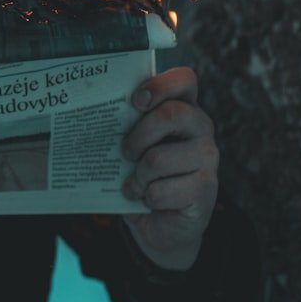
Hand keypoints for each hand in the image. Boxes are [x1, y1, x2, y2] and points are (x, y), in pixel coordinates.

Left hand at [120, 67, 217, 270]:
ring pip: (158, 158)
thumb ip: (126, 126)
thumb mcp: (134, 145)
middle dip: (138, 136)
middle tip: (125, 153)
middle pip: (170, 114)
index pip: (184, 80)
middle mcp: (201, 128)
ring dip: (137, 177)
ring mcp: (208, 157)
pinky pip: (161, 190)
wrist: (162, 222)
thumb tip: (92, 115)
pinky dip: (146, 198)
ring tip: (134, 184)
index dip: (159, 85)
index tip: (135, 101)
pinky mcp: (206, 188)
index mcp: (183, 108)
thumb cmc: (143, 173)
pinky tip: (148, 200)